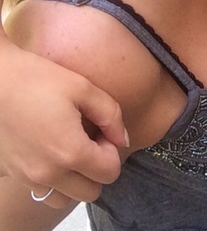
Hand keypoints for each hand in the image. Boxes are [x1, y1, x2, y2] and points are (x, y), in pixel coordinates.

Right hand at [0, 37, 125, 207]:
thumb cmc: (39, 79)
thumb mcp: (84, 88)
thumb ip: (112, 116)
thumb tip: (123, 140)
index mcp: (70, 152)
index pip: (110, 173)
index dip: (113, 150)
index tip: (101, 130)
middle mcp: (48, 173)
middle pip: (90, 192)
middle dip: (98, 168)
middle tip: (90, 139)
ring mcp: (27, 177)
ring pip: (65, 198)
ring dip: (75, 179)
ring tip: (71, 147)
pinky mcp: (13, 173)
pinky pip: (42, 190)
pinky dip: (53, 178)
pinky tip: (50, 149)